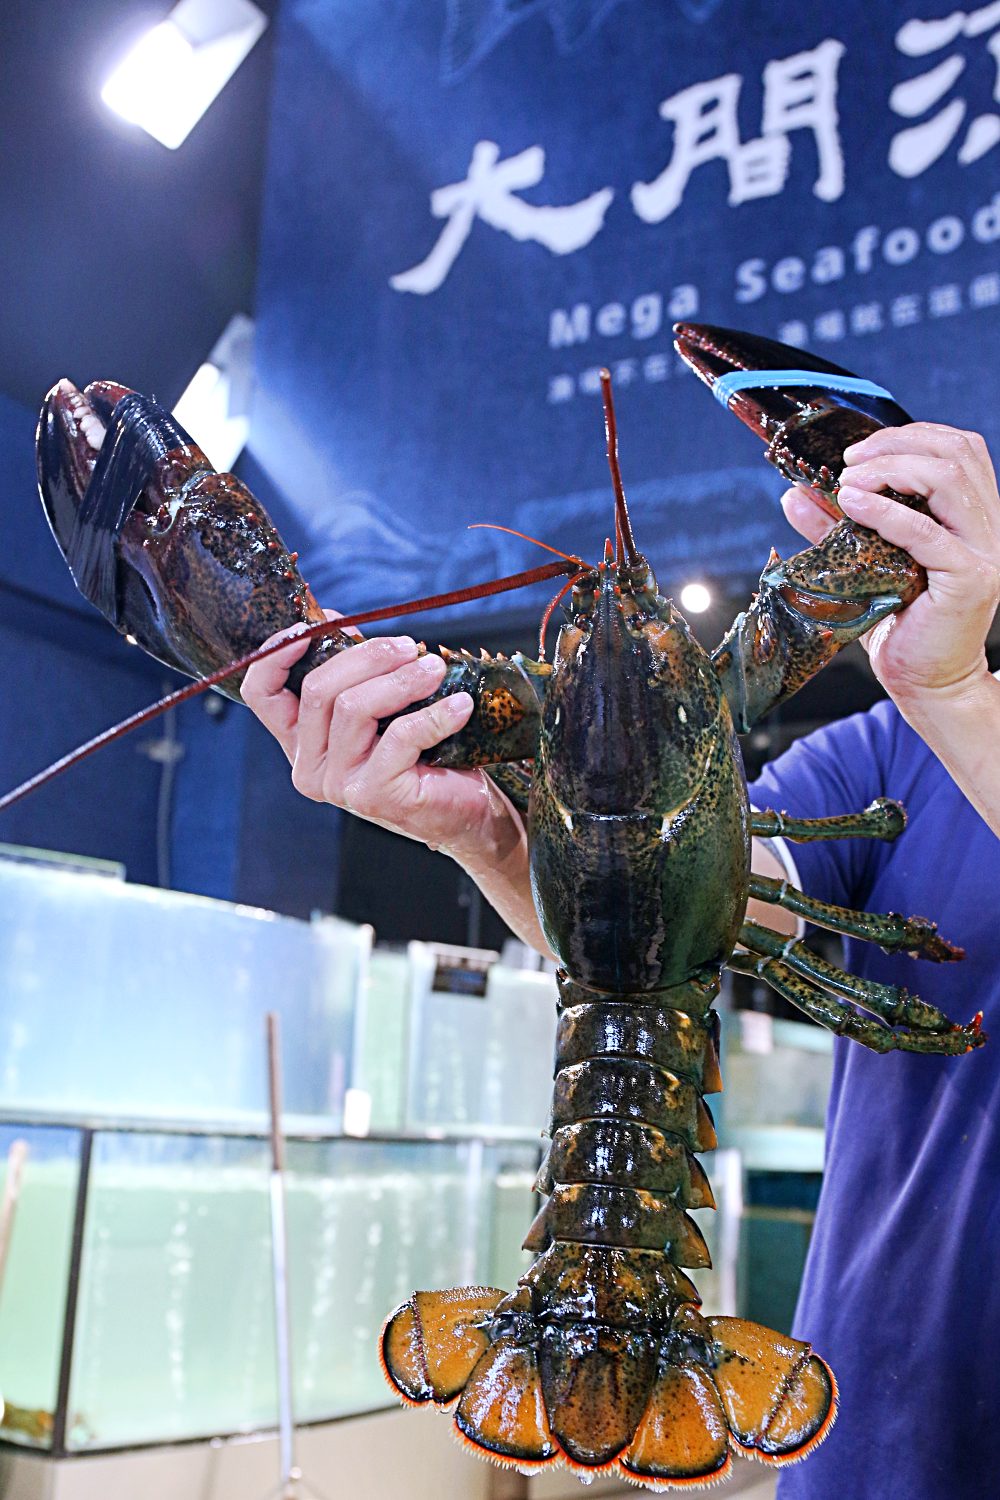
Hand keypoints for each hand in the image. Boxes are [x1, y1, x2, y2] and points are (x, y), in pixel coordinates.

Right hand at [240, 618, 524, 865]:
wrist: (465, 812)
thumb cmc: (424, 755)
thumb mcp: (381, 708)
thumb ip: (353, 673)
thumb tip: (335, 621)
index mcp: (300, 741)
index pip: (261, 693)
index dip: (278, 652)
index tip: (317, 624)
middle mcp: (308, 766)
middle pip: (317, 689)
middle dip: (368, 657)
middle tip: (411, 647)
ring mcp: (337, 784)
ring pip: (353, 708)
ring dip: (402, 680)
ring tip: (436, 670)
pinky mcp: (372, 795)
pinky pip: (400, 736)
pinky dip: (435, 714)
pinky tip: (460, 706)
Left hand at [780, 422, 999, 708]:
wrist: (927, 682)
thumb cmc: (899, 625)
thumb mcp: (864, 564)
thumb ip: (837, 527)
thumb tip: (795, 495)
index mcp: (972, 515)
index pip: (957, 448)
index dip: (909, 435)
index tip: (858, 452)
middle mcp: (986, 526)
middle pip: (955, 452)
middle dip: (896, 445)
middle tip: (848, 462)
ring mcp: (982, 551)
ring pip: (948, 479)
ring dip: (891, 468)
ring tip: (847, 481)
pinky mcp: (968, 579)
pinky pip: (925, 532)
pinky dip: (885, 511)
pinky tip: (851, 504)